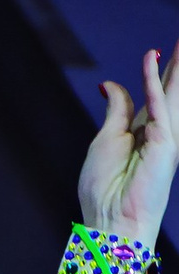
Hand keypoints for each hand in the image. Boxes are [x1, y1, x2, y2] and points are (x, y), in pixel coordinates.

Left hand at [80, 41, 178, 242]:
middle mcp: (157, 133)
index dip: (154, 75)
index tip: (155, 54)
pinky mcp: (165, 141)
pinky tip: (151, 60)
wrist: (110, 219)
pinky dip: (152, 82)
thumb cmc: (103, 187)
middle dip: (176, 66)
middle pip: (167, 91)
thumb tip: (110, 84)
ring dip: (177, 67)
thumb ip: (115, 110)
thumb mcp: (105, 140)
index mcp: (140, 134)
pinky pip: (157, 105)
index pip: (151, 98)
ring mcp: (164, 136)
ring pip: (171, 93)